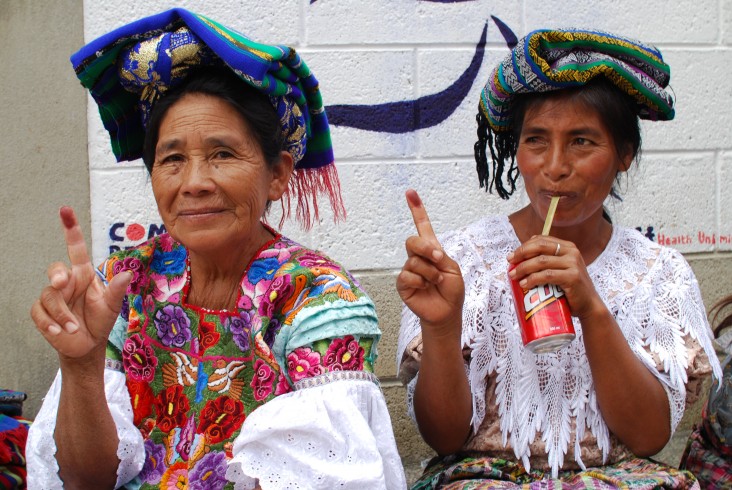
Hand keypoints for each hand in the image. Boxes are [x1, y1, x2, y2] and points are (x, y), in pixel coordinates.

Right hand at [30, 207, 131, 360]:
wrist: (87, 345)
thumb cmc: (100, 320)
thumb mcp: (112, 306)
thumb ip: (116, 290)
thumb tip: (127, 274)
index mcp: (84, 275)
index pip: (76, 248)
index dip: (71, 229)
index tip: (66, 210)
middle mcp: (67, 283)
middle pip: (55, 270)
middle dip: (56, 275)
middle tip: (61, 284)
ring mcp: (53, 297)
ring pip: (48, 296)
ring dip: (63, 315)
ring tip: (75, 328)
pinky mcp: (42, 313)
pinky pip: (39, 313)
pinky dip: (51, 323)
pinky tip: (60, 332)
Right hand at [396, 190, 463, 334]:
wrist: (447, 312)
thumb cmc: (452, 290)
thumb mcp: (452, 268)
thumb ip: (439, 257)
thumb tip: (427, 255)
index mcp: (431, 249)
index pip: (422, 226)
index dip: (416, 209)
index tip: (410, 192)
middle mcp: (417, 257)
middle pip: (413, 241)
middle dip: (426, 249)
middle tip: (438, 260)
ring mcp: (409, 270)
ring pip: (414, 261)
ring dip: (430, 272)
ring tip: (437, 282)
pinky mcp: (402, 284)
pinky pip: (408, 275)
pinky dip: (421, 281)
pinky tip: (426, 288)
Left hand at [507, 236, 602, 319]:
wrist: (588, 305)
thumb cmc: (569, 289)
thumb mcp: (560, 270)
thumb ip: (546, 262)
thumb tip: (519, 260)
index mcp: (568, 247)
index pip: (541, 240)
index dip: (524, 246)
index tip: (512, 256)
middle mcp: (572, 252)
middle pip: (540, 247)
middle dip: (521, 253)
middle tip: (510, 263)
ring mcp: (573, 264)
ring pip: (541, 261)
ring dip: (523, 268)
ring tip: (513, 276)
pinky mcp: (573, 277)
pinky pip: (547, 275)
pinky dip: (532, 279)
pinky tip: (524, 284)